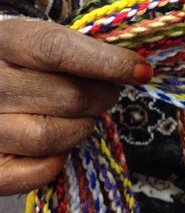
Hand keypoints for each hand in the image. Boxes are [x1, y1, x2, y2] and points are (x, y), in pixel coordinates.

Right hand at [0, 19, 152, 194]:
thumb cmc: (30, 61)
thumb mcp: (49, 39)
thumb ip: (86, 49)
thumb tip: (138, 69)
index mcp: (8, 40)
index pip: (58, 49)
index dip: (108, 63)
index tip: (142, 72)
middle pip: (68, 96)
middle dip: (101, 98)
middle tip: (104, 94)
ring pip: (49, 135)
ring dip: (80, 128)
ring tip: (80, 117)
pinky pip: (33, 172)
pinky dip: (57, 161)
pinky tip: (59, 144)